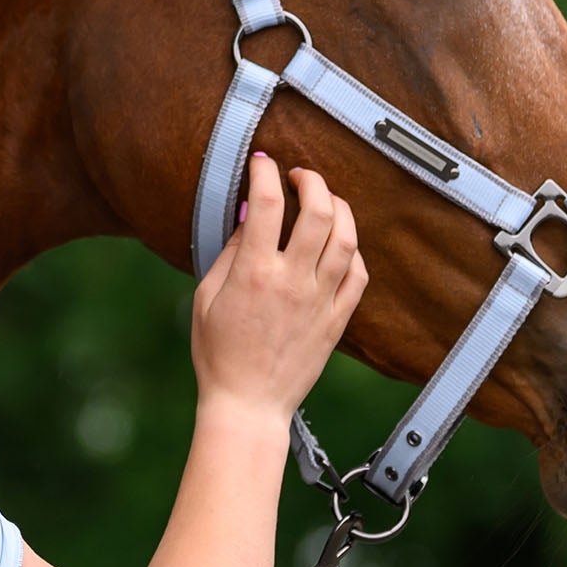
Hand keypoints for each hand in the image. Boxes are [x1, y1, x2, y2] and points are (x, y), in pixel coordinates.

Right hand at [189, 152, 366, 424]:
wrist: (248, 403)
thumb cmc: (218, 353)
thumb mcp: (208, 297)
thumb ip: (231, 251)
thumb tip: (253, 213)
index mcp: (254, 273)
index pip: (268, 203)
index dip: (265, 172)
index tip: (262, 162)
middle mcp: (293, 281)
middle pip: (318, 211)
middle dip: (312, 180)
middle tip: (299, 175)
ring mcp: (320, 301)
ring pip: (346, 239)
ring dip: (340, 208)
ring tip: (326, 200)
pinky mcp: (337, 320)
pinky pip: (358, 275)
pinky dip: (354, 250)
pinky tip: (340, 242)